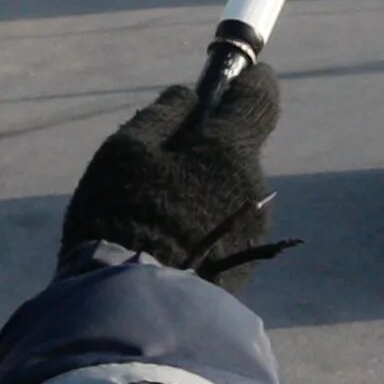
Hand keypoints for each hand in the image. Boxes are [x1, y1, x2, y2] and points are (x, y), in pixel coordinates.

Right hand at [61, 64, 289, 293]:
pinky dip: (202, 222)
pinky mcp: (244, 265)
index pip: (260, 98)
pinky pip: (226, 225)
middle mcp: (253, 186)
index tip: (237, 76)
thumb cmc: (122, 216)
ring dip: (202, 188)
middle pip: (237, 149)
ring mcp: (253, 230)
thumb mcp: (126, 152)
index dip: (250, 82)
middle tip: (160, 161)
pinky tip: (166, 241)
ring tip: (153, 213)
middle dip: (207, 147)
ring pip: (228, 190)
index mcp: (229, 150)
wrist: (133, 306)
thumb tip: (189, 96)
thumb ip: (162, 116)